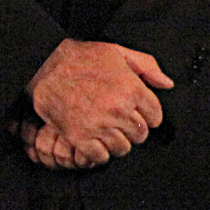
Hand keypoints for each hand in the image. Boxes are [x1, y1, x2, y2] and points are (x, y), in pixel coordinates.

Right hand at [25, 38, 169, 167]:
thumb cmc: (80, 58)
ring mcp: (99, 125)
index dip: (146, 115)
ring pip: (123, 148)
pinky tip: (93, 140)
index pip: (155, 117)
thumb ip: (147, 66)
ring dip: (116, 141)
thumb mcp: (117, 52)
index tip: (135, 113)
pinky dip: (98, 152)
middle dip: (132, 129)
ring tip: (106, 131)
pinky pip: (100, 157)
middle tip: (118, 121)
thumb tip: (166, 84)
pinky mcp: (80, 136)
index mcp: (132, 89)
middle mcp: (118, 109)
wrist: (43, 66)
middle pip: (140, 135)